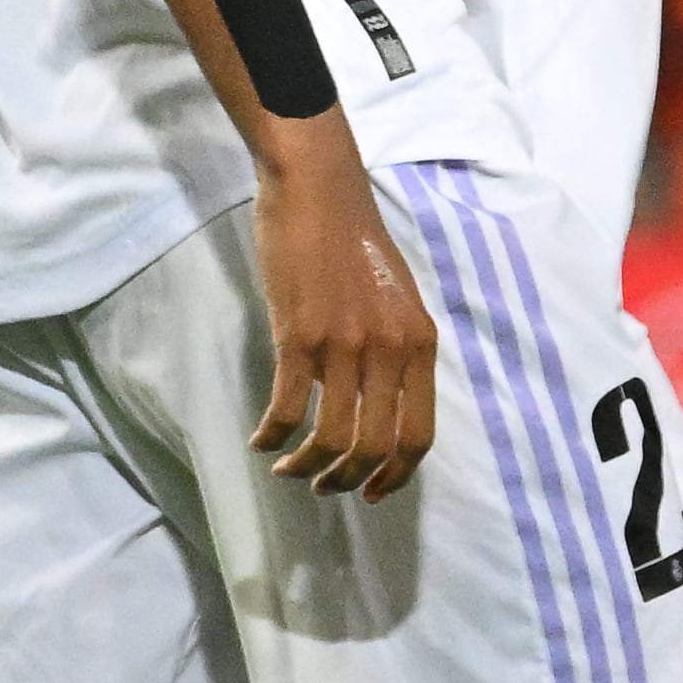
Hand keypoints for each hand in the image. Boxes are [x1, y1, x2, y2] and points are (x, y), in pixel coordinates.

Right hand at [247, 128, 436, 499]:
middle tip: (322, 485)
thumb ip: (396, 348)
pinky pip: (288, 410)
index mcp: (420, 341)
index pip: (420, 433)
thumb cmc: (355, 241)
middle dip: (347, 480)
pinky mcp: (301, 336)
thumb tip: (381, 404)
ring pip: (332, 439)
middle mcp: (391, 348)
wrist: (319, 190)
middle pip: (376, 447)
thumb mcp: (398, 297)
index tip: (373, 492)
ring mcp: (346, 343)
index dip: (396, 475)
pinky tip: (261, 440)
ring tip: (288, 469)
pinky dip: (272, 437)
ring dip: (306, 468)